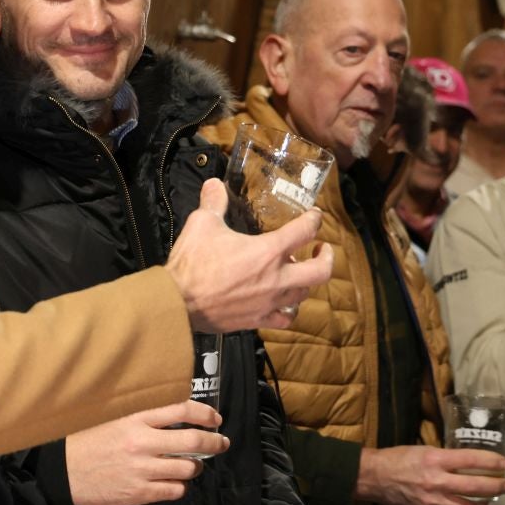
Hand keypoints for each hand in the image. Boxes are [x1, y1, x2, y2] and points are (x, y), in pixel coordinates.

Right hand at [66, 401, 228, 504]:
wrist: (63, 472)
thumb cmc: (86, 442)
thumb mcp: (112, 418)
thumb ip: (141, 416)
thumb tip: (173, 413)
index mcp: (135, 419)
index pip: (181, 410)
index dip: (205, 414)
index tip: (214, 418)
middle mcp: (142, 442)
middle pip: (193, 442)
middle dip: (214, 442)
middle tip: (221, 442)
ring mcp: (142, 470)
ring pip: (188, 469)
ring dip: (196, 467)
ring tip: (193, 465)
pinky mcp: (139, 493)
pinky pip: (174, 491)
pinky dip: (179, 487)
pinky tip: (174, 483)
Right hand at [166, 179, 331, 331]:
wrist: (178, 302)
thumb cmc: (193, 262)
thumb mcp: (202, 223)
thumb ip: (213, 202)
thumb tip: (214, 183)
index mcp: (268, 251)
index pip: (304, 231)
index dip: (314, 220)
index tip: (315, 216)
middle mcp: (276, 278)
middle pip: (320, 271)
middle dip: (326, 257)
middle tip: (322, 249)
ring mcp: (270, 302)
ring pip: (304, 294)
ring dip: (306, 282)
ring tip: (299, 273)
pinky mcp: (258, 320)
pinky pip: (285, 319)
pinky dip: (289, 311)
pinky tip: (284, 305)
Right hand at [355, 445, 504, 504]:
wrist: (373, 477)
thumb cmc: (397, 458)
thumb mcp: (423, 450)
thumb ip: (444, 458)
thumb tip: (464, 464)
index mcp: (435, 460)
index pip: (471, 460)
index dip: (491, 462)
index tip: (504, 463)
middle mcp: (437, 481)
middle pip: (477, 486)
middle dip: (496, 485)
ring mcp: (434, 501)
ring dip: (483, 503)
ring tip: (489, 499)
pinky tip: (463, 503)